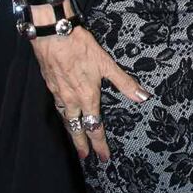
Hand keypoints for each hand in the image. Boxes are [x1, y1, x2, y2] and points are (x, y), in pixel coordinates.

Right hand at [31, 26, 149, 161]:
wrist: (53, 35)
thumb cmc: (80, 48)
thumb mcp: (106, 64)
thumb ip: (124, 82)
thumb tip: (142, 97)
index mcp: (87, 98)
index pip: (95, 127)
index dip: (99, 144)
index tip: (102, 157)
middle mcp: (71, 100)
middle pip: (76, 128)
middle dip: (81, 143)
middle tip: (84, 157)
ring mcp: (58, 93)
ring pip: (64, 117)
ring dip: (70, 130)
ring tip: (73, 137)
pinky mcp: (50, 84)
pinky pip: (56, 105)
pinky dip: (61, 113)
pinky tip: (62, 110)